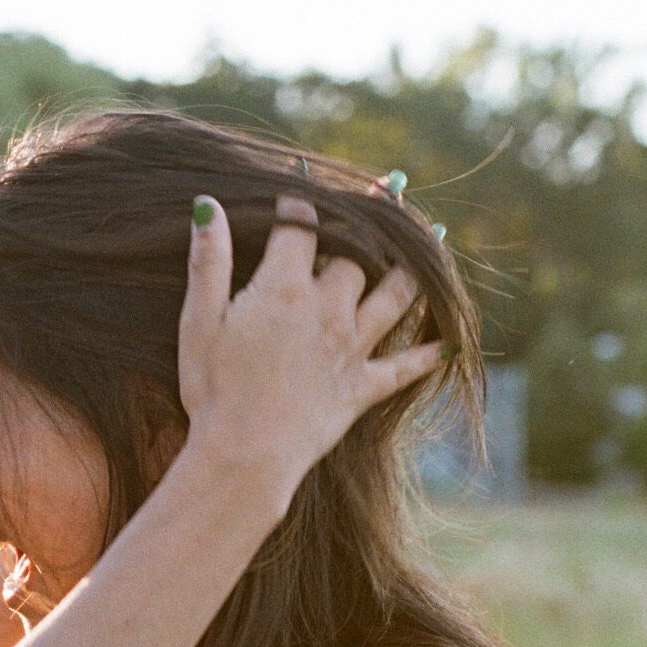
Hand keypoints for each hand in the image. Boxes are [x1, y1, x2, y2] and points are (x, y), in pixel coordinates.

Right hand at [177, 193, 439, 511]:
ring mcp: (351, 349)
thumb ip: (209, 261)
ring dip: (412, 270)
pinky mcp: (363, 389)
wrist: (244, 457)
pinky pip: (405, 367)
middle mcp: (328, 310)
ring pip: (396, 297)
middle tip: (378, 196)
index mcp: (285, 288)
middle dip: (365, 225)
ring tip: (431, 244)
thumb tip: (209, 204)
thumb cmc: (212, 390)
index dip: (299, 203)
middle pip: (356, 255)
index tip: (298, 189)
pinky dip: (428, 354)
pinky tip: (449, 343)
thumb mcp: (198, 321)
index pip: (302, 226)